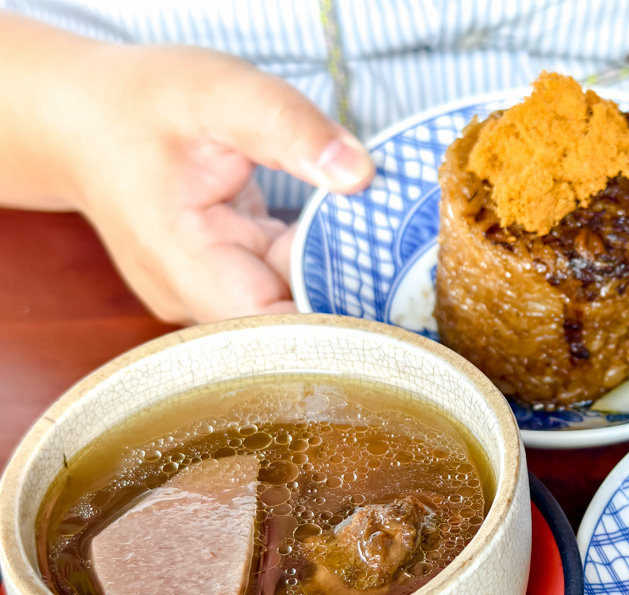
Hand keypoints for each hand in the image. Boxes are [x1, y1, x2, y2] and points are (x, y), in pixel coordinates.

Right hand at [61, 44, 373, 323]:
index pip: (272, 330)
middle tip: (409, 281)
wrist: (82, 117)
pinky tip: (355, 244)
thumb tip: (359, 175)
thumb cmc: (141, 103)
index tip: (392, 309)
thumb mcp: (221, 93)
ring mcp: (209, 295)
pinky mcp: (226, 282)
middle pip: (290, 328)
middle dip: (350, 304)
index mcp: (184, 263)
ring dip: (339, 283)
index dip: (335, 329)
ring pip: (293, 308)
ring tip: (392, 261)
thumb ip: (290, 130)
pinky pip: (286, 287)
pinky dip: (320, 266)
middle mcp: (194, 297)